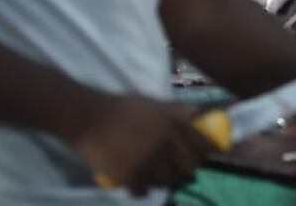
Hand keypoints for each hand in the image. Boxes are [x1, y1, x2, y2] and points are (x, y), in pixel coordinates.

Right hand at [69, 94, 216, 197]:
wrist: (90, 119)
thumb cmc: (122, 108)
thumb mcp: (154, 104)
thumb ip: (176, 110)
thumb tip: (198, 112)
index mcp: (174, 125)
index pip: (202, 146)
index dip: (205, 154)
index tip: (201, 157)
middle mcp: (166, 144)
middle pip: (188, 169)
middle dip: (184, 170)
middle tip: (174, 168)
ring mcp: (149, 162)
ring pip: (166, 182)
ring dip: (162, 181)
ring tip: (154, 175)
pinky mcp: (130, 176)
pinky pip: (143, 191)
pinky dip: (141, 189)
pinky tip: (137, 183)